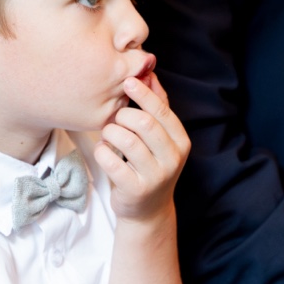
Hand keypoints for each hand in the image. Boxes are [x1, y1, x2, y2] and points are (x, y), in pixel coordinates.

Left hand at [96, 70, 189, 222]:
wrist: (147, 210)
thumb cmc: (149, 166)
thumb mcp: (160, 138)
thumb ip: (157, 107)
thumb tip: (149, 73)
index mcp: (181, 142)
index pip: (162, 111)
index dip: (143, 94)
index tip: (127, 81)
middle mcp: (173, 159)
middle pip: (144, 123)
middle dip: (123, 116)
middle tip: (114, 119)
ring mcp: (155, 176)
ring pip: (127, 140)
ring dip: (110, 133)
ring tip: (108, 136)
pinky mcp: (135, 189)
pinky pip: (111, 161)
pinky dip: (102, 151)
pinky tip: (103, 151)